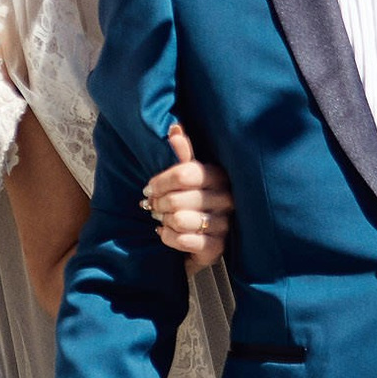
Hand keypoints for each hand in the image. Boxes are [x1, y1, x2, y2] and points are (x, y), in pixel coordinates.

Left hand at [142, 123, 233, 272]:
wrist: (196, 241)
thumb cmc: (189, 203)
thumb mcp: (185, 177)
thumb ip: (182, 154)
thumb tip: (176, 129)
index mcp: (218, 176)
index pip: (184, 173)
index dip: (160, 182)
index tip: (150, 189)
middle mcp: (226, 199)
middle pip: (177, 199)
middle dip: (157, 205)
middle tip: (152, 207)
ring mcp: (224, 224)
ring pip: (180, 220)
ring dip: (164, 221)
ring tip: (162, 220)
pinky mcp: (217, 248)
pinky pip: (183, 240)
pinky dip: (167, 237)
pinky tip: (166, 233)